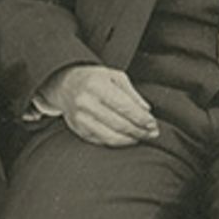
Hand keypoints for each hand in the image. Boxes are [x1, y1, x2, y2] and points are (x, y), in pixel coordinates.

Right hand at [41, 65, 158, 147]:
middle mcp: (85, 102)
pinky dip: (118, 142)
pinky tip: (127, 138)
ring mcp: (80, 118)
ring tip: (142, 137)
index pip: (124, 107)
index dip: (141, 118)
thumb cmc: (93, 78)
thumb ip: (132, 93)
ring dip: (130, 140)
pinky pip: (102, 141)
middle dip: (139, 131)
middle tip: (152, 133)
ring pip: (111, 137)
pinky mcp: (78, 130)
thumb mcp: (114, 76)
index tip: (153, 123)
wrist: (65, 84)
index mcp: (96, 85)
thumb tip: (146, 111)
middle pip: (119, 124)